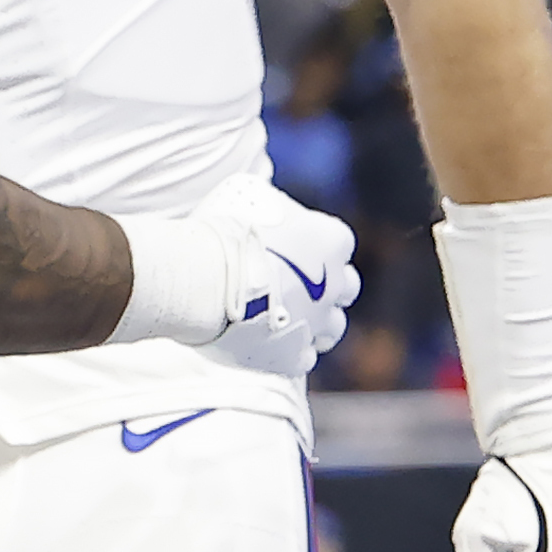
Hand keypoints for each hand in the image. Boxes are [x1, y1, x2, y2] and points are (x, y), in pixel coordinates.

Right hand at [130, 186, 360, 375]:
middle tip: (298, 284)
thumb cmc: (225, 232)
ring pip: (333, 328)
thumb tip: (273, 206)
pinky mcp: (293, 355)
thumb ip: (275, 205)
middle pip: (346, 288)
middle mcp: (334, 284)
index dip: (318, 246)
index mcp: (331, 241)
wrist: (205, 279)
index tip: (295, 247)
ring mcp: (316, 323)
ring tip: (288, 318)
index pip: (340, 242)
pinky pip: (303, 356)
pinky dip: (290, 349)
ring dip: (315, 322)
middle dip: (327, 287)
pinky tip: (270, 340)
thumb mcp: (251, 195)